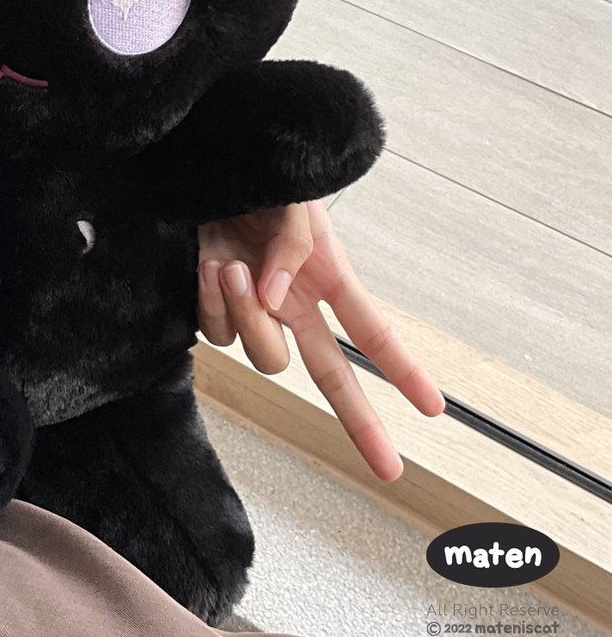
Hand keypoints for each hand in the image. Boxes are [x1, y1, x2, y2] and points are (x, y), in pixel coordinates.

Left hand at [197, 200, 443, 481]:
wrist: (201, 170)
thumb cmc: (254, 176)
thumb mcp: (290, 200)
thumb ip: (293, 247)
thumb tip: (276, 299)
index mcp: (325, 274)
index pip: (371, 330)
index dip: (403, 368)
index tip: (434, 407)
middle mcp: (294, 301)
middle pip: (334, 374)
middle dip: (363, 421)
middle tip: (388, 466)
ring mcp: (256, 308)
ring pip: (264, 355)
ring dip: (247, 316)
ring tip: (231, 266)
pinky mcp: (217, 306)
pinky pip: (218, 332)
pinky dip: (211, 303)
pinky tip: (207, 267)